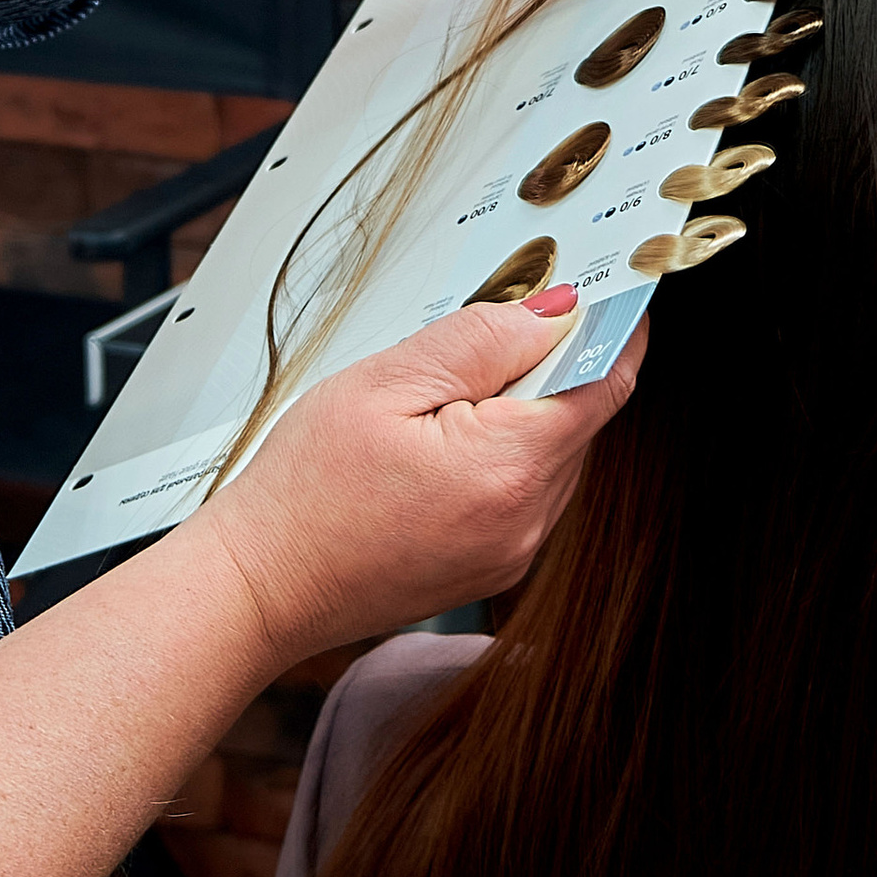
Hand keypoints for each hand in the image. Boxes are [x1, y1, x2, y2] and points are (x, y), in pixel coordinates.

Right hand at [183, 294, 646, 670]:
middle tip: (492, 330)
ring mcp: (512, 553)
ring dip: (525, 413)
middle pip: (579, 417)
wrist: (262, 585)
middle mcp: (525, 523)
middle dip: (551, 366)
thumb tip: (556, 311)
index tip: (607, 290)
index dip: (613, 327)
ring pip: (555, 455)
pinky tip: (442, 443)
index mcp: (507, 470)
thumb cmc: (303, 493)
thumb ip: (481, 341)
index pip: (603, 382)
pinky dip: (504, 455)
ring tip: (444, 398)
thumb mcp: (384, 384)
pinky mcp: (493, 568)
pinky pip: (527, 493)